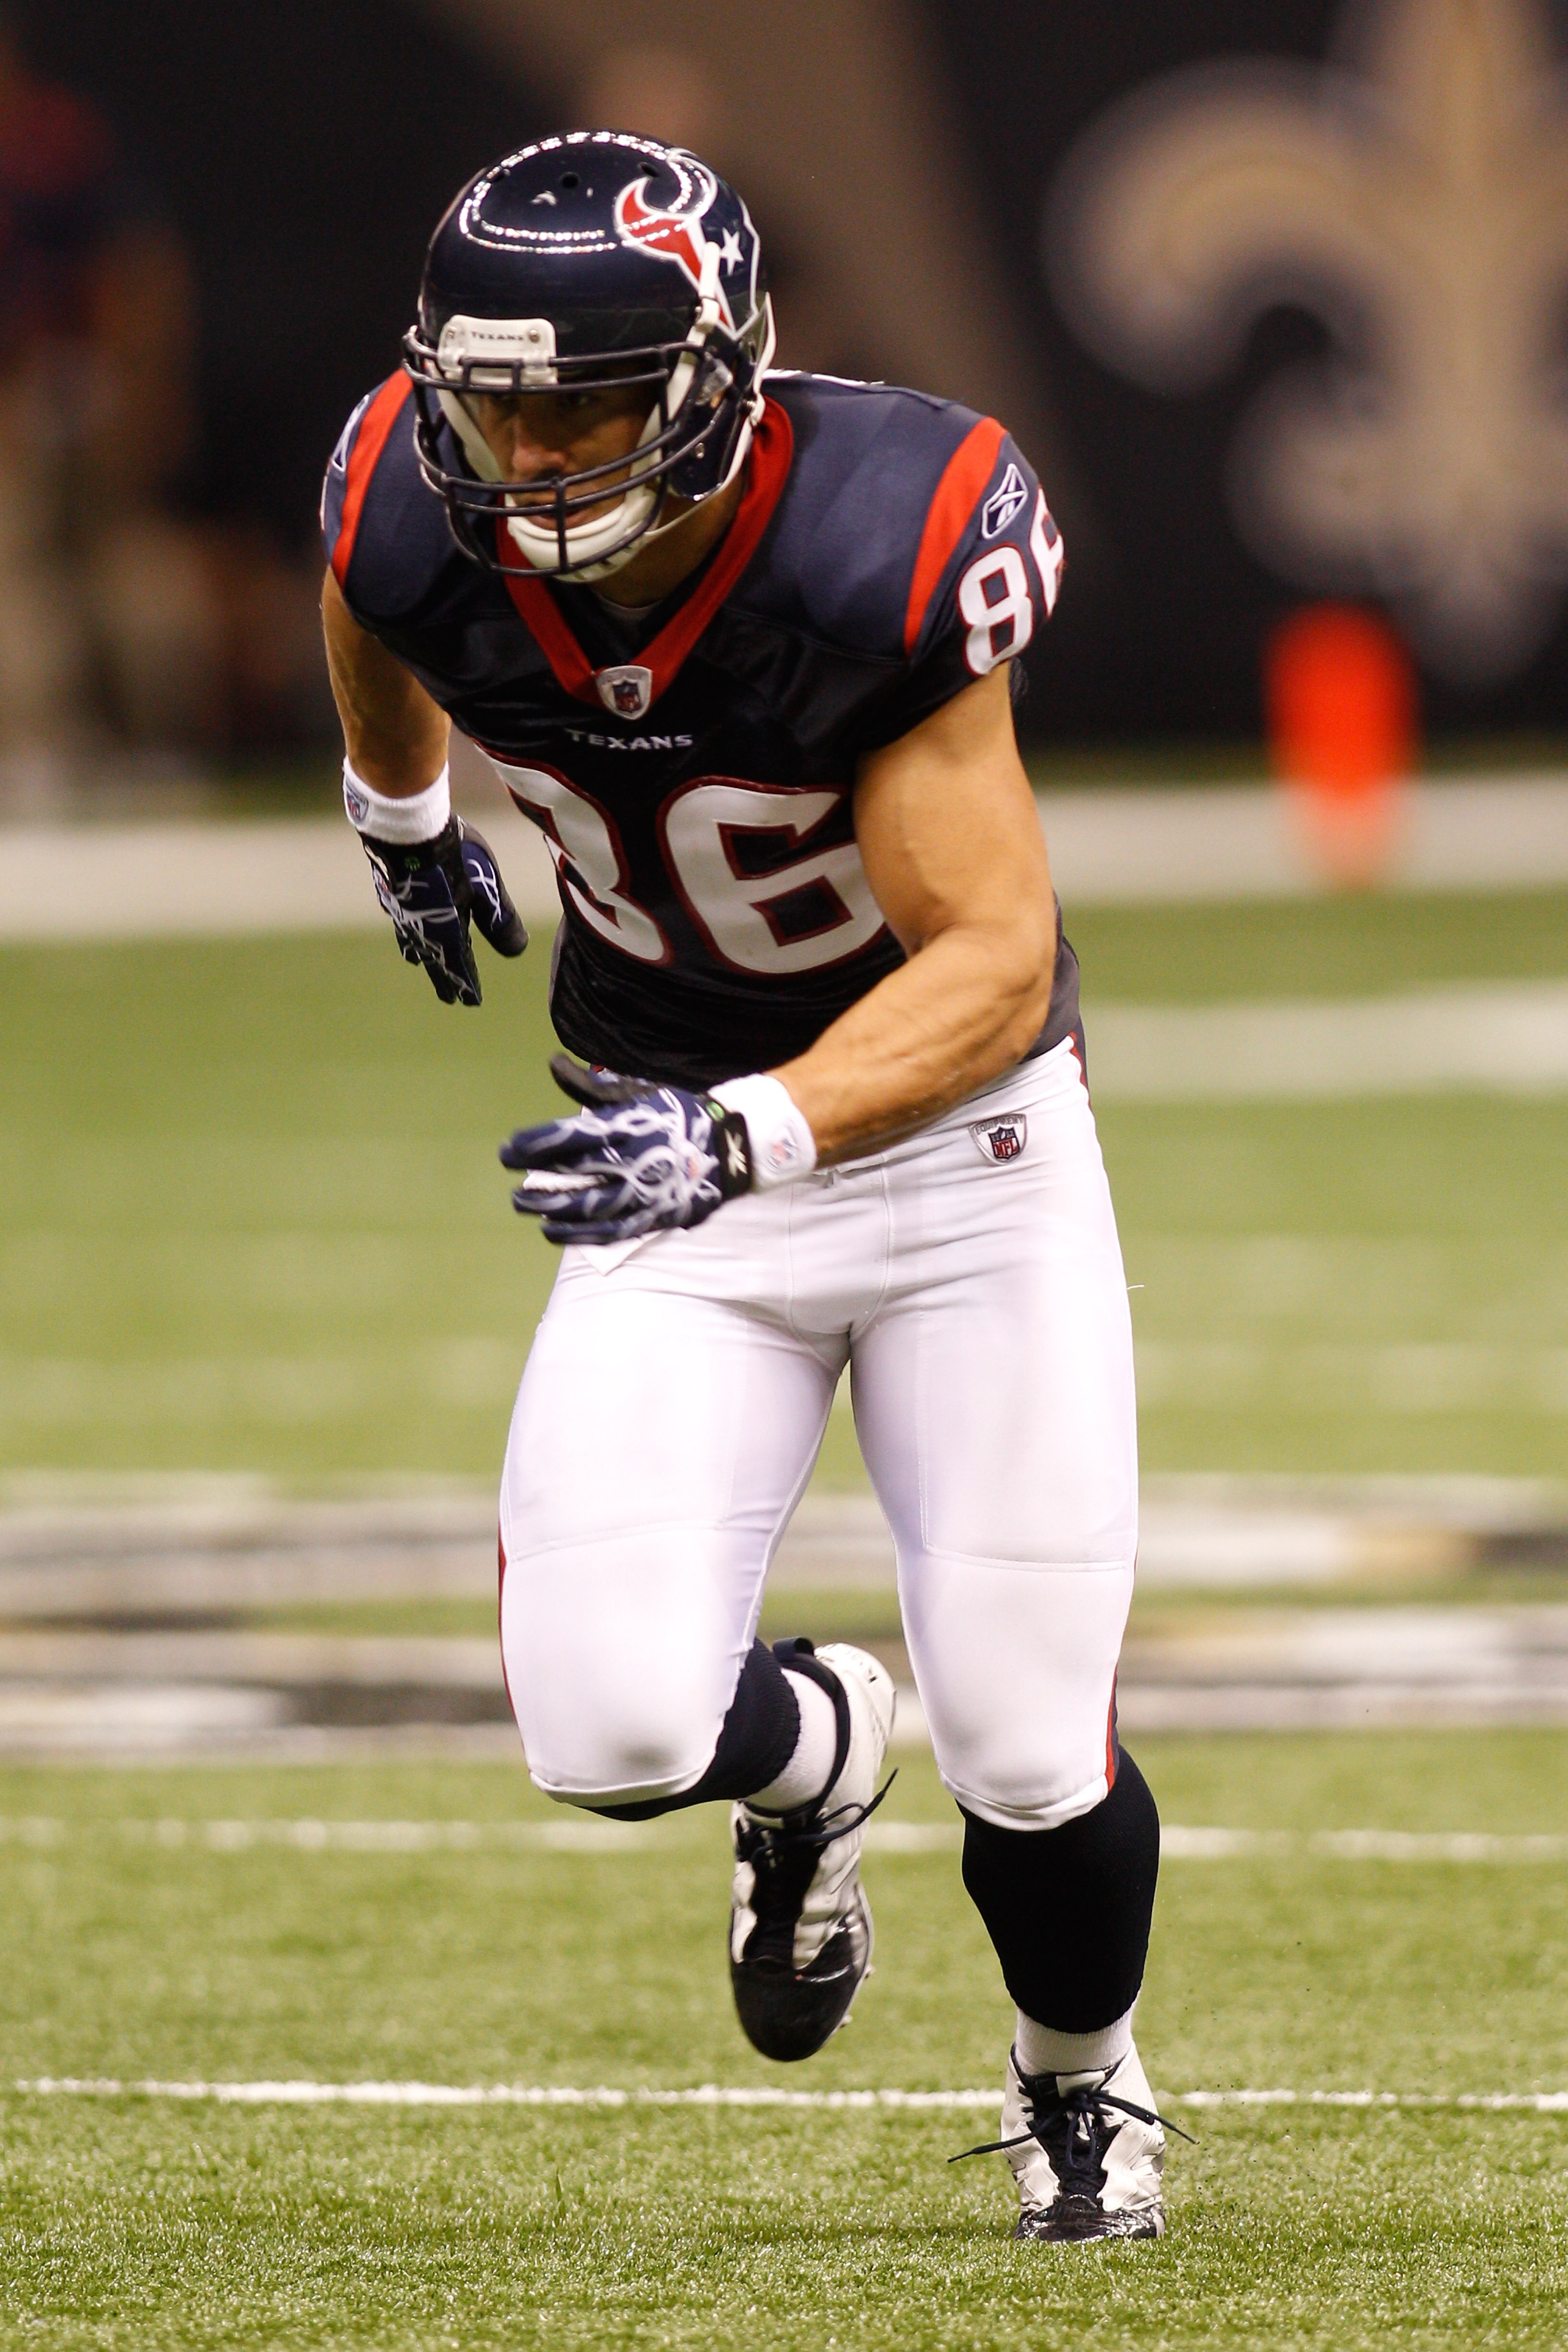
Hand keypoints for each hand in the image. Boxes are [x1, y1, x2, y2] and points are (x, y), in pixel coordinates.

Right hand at [360, 816, 527, 1004]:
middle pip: (434, 959)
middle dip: (444, 978)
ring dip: (419, 954)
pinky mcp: (389, 890)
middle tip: (449, 999)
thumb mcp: (488, 889)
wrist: (407, 827)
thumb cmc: (455, 857)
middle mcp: (421, 928)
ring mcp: (402, 910)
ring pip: (411, 939)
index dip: (467, 984)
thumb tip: (518, 951)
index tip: (471, 1002)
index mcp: (448, 932)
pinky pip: (398, 917)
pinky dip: (403, 926)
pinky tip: (400, 921)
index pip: (460, 966)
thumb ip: (501, 920)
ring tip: (417, 963)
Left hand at [500, 1056, 753, 1244]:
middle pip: (569, 1175)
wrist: (728, 1146)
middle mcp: (629, 1161)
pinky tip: (552, 1232)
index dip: (531, 1147)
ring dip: (549, 1209)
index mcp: (623, 1127)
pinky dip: (576, 1235)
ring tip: (525, 1206)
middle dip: (535, 1182)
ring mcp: (642, 1193)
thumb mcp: (634, 1094)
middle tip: (513, 1185)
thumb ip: (589, 1086)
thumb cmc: (675, 1115)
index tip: (508, 1152)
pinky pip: (608, 1232)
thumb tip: (552, 1063)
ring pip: (585, 1207)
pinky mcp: (651, 1217)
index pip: (564, 1139)